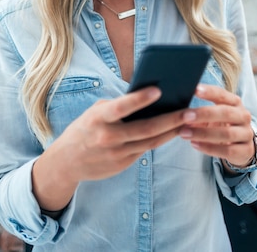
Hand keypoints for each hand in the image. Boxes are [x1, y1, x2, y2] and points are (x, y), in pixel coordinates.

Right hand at [32, 86, 187, 210]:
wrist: (67, 161)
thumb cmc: (85, 127)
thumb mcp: (95, 112)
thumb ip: (118, 107)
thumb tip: (149, 99)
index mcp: (98, 119)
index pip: (121, 107)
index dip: (139, 99)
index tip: (158, 90)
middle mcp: (108, 137)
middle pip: (145, 129)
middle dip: (170, 119)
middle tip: (189, 110)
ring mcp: (116, 154)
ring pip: (150, 142)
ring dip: (171, 131)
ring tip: (188, 120)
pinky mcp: (122, 165)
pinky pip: (145, 150)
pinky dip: (160, 139)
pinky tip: (173, 130)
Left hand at [179, 84, 254, 168]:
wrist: (241, 145)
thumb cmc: (222, 124)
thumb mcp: (214, 114)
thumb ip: (201, 111)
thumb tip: (180, 110)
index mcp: (235, 102)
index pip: (223, 94)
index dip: (209, 92)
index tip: (194, 90)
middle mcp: (243, 116)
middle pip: (225, 112)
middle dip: (204, 114)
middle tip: (185, 116)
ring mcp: (246, 134)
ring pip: (226, 133)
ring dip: (203, 133)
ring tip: (184, 133)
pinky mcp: (246, 150)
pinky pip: (228, 150)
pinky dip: (209, 148)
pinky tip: (194, 144)